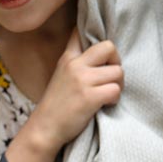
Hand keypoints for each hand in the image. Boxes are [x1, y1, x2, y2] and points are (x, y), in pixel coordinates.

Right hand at [29, 29, 122, 151]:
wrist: (44, 129)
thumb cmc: (56, 105)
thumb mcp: (62, 76)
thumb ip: (77, 64)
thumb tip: (101, 55)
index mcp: (68, 58)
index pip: (80, 32)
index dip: (94, 37)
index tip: (99, 51)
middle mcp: (75, 65)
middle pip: (109, 47)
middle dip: (116, 62)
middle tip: (110, 77)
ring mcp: (82, 80)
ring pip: (118, 72)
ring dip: (118, 85)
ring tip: (107, 94)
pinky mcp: (90, 97)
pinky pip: (115, 90)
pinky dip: (115, 99)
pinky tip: (105, 104)